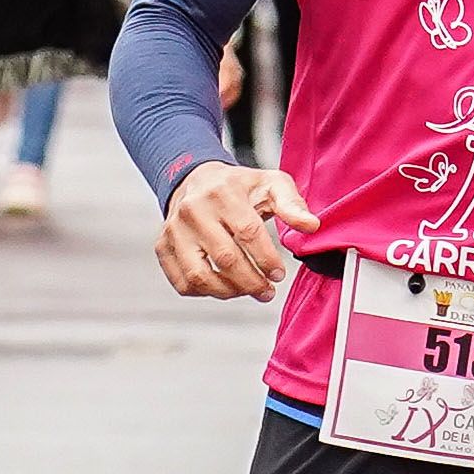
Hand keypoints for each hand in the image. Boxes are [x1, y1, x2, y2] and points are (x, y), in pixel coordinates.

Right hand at [154, 159, 319, 300]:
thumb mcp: (270, 184)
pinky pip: (182, 283)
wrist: (196, 180)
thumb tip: (311, 226)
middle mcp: (193, 210)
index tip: (279, 274)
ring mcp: (173, 230)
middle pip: (225, 259)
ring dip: (229, 292)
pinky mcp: (162, 247)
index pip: (247, 233)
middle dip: (252, 282)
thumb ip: (292, 204)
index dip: (267, 259)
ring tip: (248, 291)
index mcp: (222, 193)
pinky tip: (224, 287)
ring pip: (200, 276)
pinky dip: (205, 293)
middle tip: (268, 291)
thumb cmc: (238, 187)